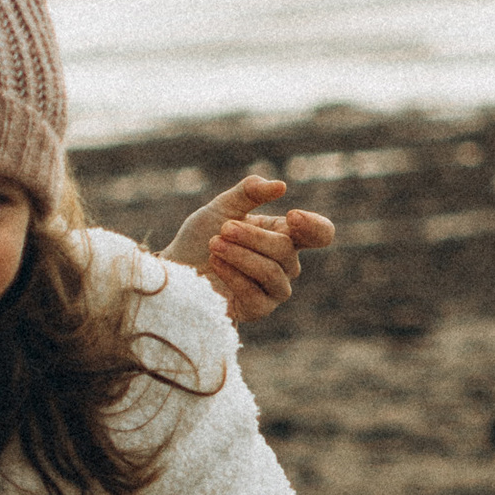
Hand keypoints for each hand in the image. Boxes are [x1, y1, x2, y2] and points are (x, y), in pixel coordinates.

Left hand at [167, 173, 335, 326]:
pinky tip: (216, 264)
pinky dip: (233, 275)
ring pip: (272, 272)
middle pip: (286, 250)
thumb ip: (249, 192)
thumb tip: (280, 185)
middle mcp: (286, 264)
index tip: (292, 216)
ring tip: (214, 244)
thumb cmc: (201, 237)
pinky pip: (256, 294)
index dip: (314, 226)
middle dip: (252, 237)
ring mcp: (274, 289)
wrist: (174, 268)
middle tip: (223, 229)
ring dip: (241, 255)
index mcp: (285, 235)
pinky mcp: (258, 309)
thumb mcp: (223, 207)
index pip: (320, 233)